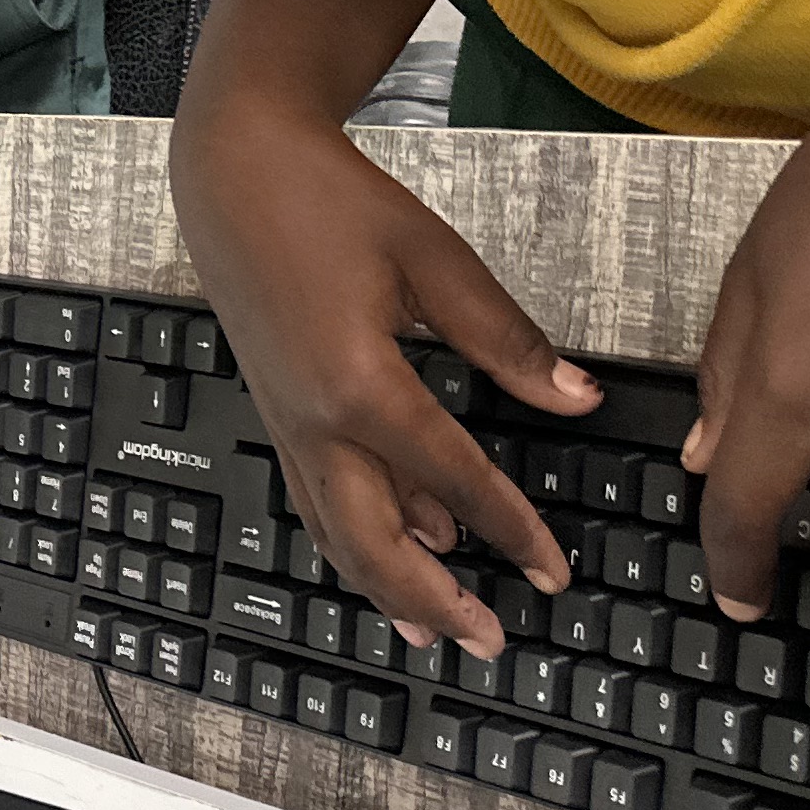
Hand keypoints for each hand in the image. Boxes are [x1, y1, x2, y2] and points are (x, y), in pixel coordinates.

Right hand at [170, 92, 594, 655]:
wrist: (234, 169)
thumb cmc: (332, 202)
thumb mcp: (436, 260)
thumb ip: (505, 340)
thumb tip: (574, 397)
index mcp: (362, 385)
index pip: (454, 480)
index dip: (510, 531)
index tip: (552, 571)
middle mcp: (315, 421)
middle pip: (374, 541)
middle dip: (433, 598)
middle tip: (489, 640)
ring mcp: (286, 422)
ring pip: (334, 533)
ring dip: (386, 588)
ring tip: (433, 629)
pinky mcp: (275, 411)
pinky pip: (314, 497)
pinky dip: (354, 539)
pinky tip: (394, 548)